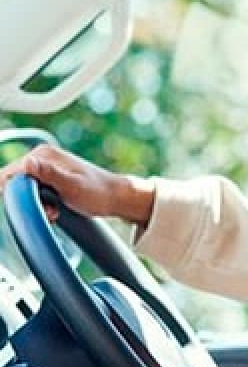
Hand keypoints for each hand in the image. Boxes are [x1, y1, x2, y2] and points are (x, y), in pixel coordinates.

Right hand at [0, 144, 154, 227]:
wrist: (117, 198)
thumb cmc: (99, 193)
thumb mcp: (72, 187)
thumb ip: (49, 175)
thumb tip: (27, 163)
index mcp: (43, 155)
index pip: (10, 173)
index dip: (17, 193)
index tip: (37, 204)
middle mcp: (42, 157)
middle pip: (16, 181)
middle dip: (27, 199)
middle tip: (50, 210)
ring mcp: (47, 167)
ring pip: (25, 189)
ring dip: (36, 203)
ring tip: (55, 211)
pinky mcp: (52, 178)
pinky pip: (36, 191)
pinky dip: (42, 203)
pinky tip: (56, 210)